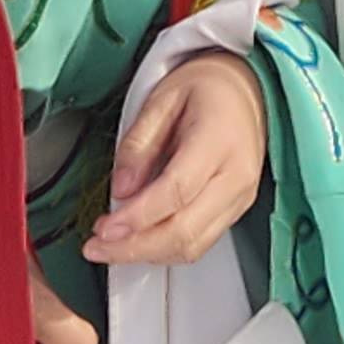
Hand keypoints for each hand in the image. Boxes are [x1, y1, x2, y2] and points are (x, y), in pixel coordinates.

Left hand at [85, 48, 266, 269]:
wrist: (247, 90)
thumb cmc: (206, 88)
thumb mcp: (162, 98)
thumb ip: (139, 143)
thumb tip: (121, 190)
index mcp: (219, 140)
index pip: (177, 191)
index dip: (137, 216)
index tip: (104, 228)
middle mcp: (236, 176)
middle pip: (185, 230)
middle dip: (134, 247)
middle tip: (96, 246)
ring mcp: (240, 197)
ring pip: (193, 246)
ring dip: (147, 254)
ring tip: (110, 247)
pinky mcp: (236, 210)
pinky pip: (200, 244)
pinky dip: (165, 250)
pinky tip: (139, 242)